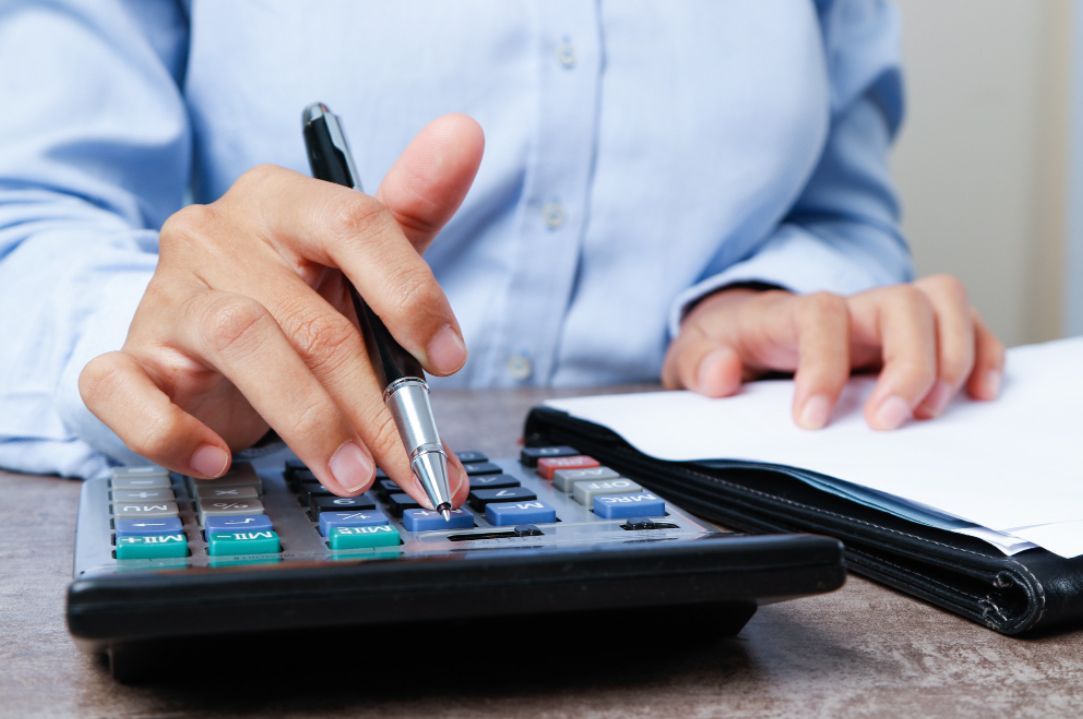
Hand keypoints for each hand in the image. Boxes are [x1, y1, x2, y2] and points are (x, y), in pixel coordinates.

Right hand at [79, 115, 483, 504]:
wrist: (199, 336)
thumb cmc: (294, 294)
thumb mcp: (358, 253)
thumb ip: (412, 207)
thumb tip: (467, 134)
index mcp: (281, 200)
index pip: (354, 223)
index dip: (410, 293)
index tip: (447, 360)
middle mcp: (216, 234)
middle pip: (310, 315)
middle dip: (374, 403)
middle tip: (412, 459)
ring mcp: (167, 294)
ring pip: (239, 343)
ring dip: (308, 422)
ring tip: (351, 474)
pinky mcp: (128, 355)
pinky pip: (125, 389)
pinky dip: (170, 431)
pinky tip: (217, 458)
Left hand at [661, 276, 1004, 429]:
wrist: (745, 328)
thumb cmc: (729, 343)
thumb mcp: (695, 354)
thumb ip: (700, 364)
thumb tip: (720, 374)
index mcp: (793, 313)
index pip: (820, 318)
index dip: (822, 367)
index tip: (809, 420)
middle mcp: (849, 307)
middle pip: (903, 303)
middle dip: (909, 364)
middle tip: (888, 421)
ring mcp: (884, 317)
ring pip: (943, 301)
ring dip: (952, 356)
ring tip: (931, 410)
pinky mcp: (912, 334)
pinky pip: (966, 323)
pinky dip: (983, 353)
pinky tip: (975, 393)